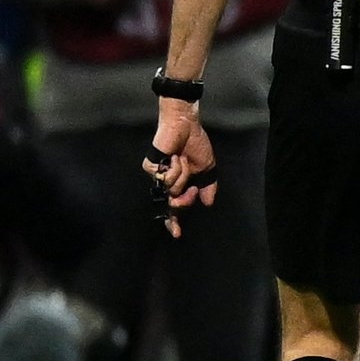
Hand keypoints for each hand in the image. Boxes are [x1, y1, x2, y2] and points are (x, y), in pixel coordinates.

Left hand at [142, 100, 216, 235]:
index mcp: (179, 183)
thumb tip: (209, 203)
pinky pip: (166, 178)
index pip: (174, 206)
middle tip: (192, 189)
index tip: (177, 234)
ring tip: (181, 159)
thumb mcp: (207, 168)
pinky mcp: (150, 168)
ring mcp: (157, 175)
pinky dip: (175, 168)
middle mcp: (166, 182)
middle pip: (173, 203)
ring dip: (183, 175)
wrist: (185, 126)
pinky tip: (174, 156)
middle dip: (184, 200)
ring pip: (172, 189)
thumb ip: (208, 186)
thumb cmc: (195, 144)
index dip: (174, 221)